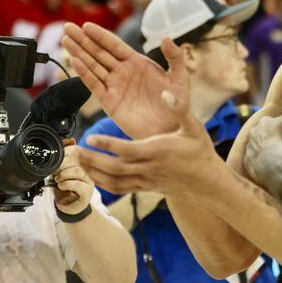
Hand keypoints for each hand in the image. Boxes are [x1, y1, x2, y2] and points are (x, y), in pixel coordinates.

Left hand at [52, 142, 93, 213]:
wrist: (68, 206)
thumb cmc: (65, 188)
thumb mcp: (59, 170)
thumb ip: (62, 157)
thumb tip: (69, 140)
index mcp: (83, 162)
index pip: (77, 150)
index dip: (65, 153)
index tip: (57, 159)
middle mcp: (89, 170)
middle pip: (77, 160)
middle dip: (62, 165)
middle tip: (55, 172)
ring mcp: (90, 181)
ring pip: (77, 171)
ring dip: (63, 175)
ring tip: (58, 180)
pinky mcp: (88, 192)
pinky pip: (77, 184)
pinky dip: (66, 184)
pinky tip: (61, 186)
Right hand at [61, 24, 190, 138]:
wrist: (171, 131)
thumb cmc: (178, 106)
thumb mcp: (180, 79)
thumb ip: (175, 58)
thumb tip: (166, 37)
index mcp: (138, 63)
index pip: (115, 45)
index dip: (100, 35)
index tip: (86, 25)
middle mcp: (123, 73)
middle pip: (99, 52)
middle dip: (83, 40)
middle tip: (67, 27)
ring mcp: (115, 87)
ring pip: (93, 66)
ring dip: (79, 53)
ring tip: (66, 40)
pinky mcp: (110, 102)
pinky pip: (94, 85)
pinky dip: (84, 74)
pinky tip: (75, 62)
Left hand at [78, 92, 222, 195]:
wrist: (206, 180)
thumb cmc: (199, 149)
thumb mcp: (194, 126)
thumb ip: (180, 108)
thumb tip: (166, 93)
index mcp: (158, 150)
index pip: (128, 150)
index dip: (108, 145)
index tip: (91, 138)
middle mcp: (149, 168)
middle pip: (116, 168)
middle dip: (93, 161)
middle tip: (75, 152)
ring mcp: (146, 180)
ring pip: (115, 182)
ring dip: (93, 173)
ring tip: (77, 162)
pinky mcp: (144, 187)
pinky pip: (120, 189)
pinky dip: (103, 183)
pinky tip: (91, 175)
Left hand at [242, 110, 281, 184]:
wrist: (277, 163)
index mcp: (263, 121)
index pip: (270, 121)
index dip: (278, 127)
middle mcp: (253, 133)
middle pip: (260, 133)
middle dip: (268, 138)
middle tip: (280, 145)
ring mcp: (249, 149)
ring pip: (256, 148)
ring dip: (264, 151)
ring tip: (276, 158)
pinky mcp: (248, 163)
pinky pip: (254, 162)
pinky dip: (261, 164)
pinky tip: (271, 167)